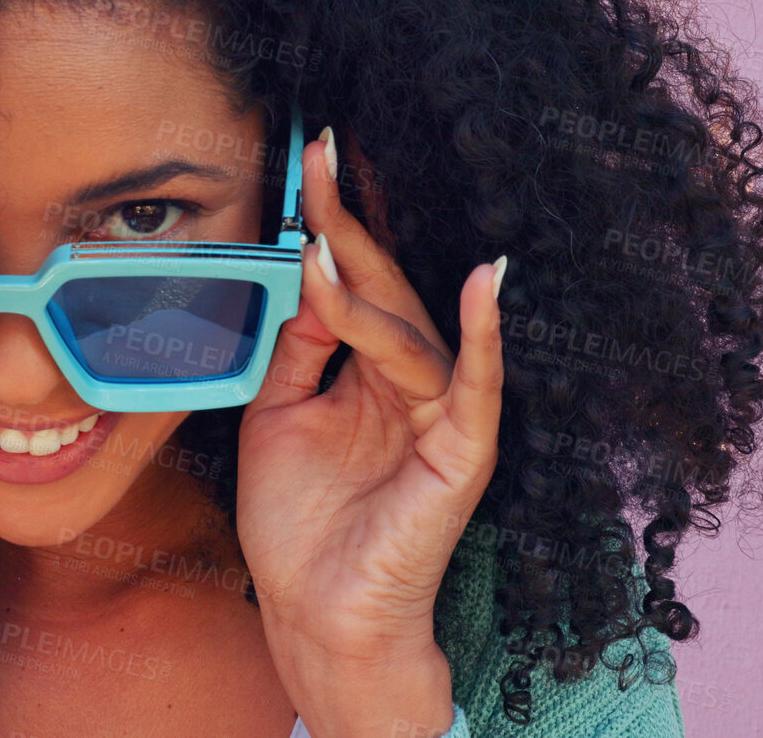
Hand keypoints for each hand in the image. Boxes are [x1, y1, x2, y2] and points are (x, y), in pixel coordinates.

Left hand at [236, 126, 504, 736]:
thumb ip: (298, 346)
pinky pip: (477, 385)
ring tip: (319, 239)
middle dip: (348, 218)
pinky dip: (485, 335)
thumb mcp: (277, 415)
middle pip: (383, 283)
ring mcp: (441, 411)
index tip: (307, 154)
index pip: (354, 278)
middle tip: (318, 151)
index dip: (332, 217)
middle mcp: (410, 379)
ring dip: (364, 283)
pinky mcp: (462, 451)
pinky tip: (485, 282)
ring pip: (405, 330)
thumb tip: (308, 270)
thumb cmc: (299, 524)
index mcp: (369, 367)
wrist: (316, 612)